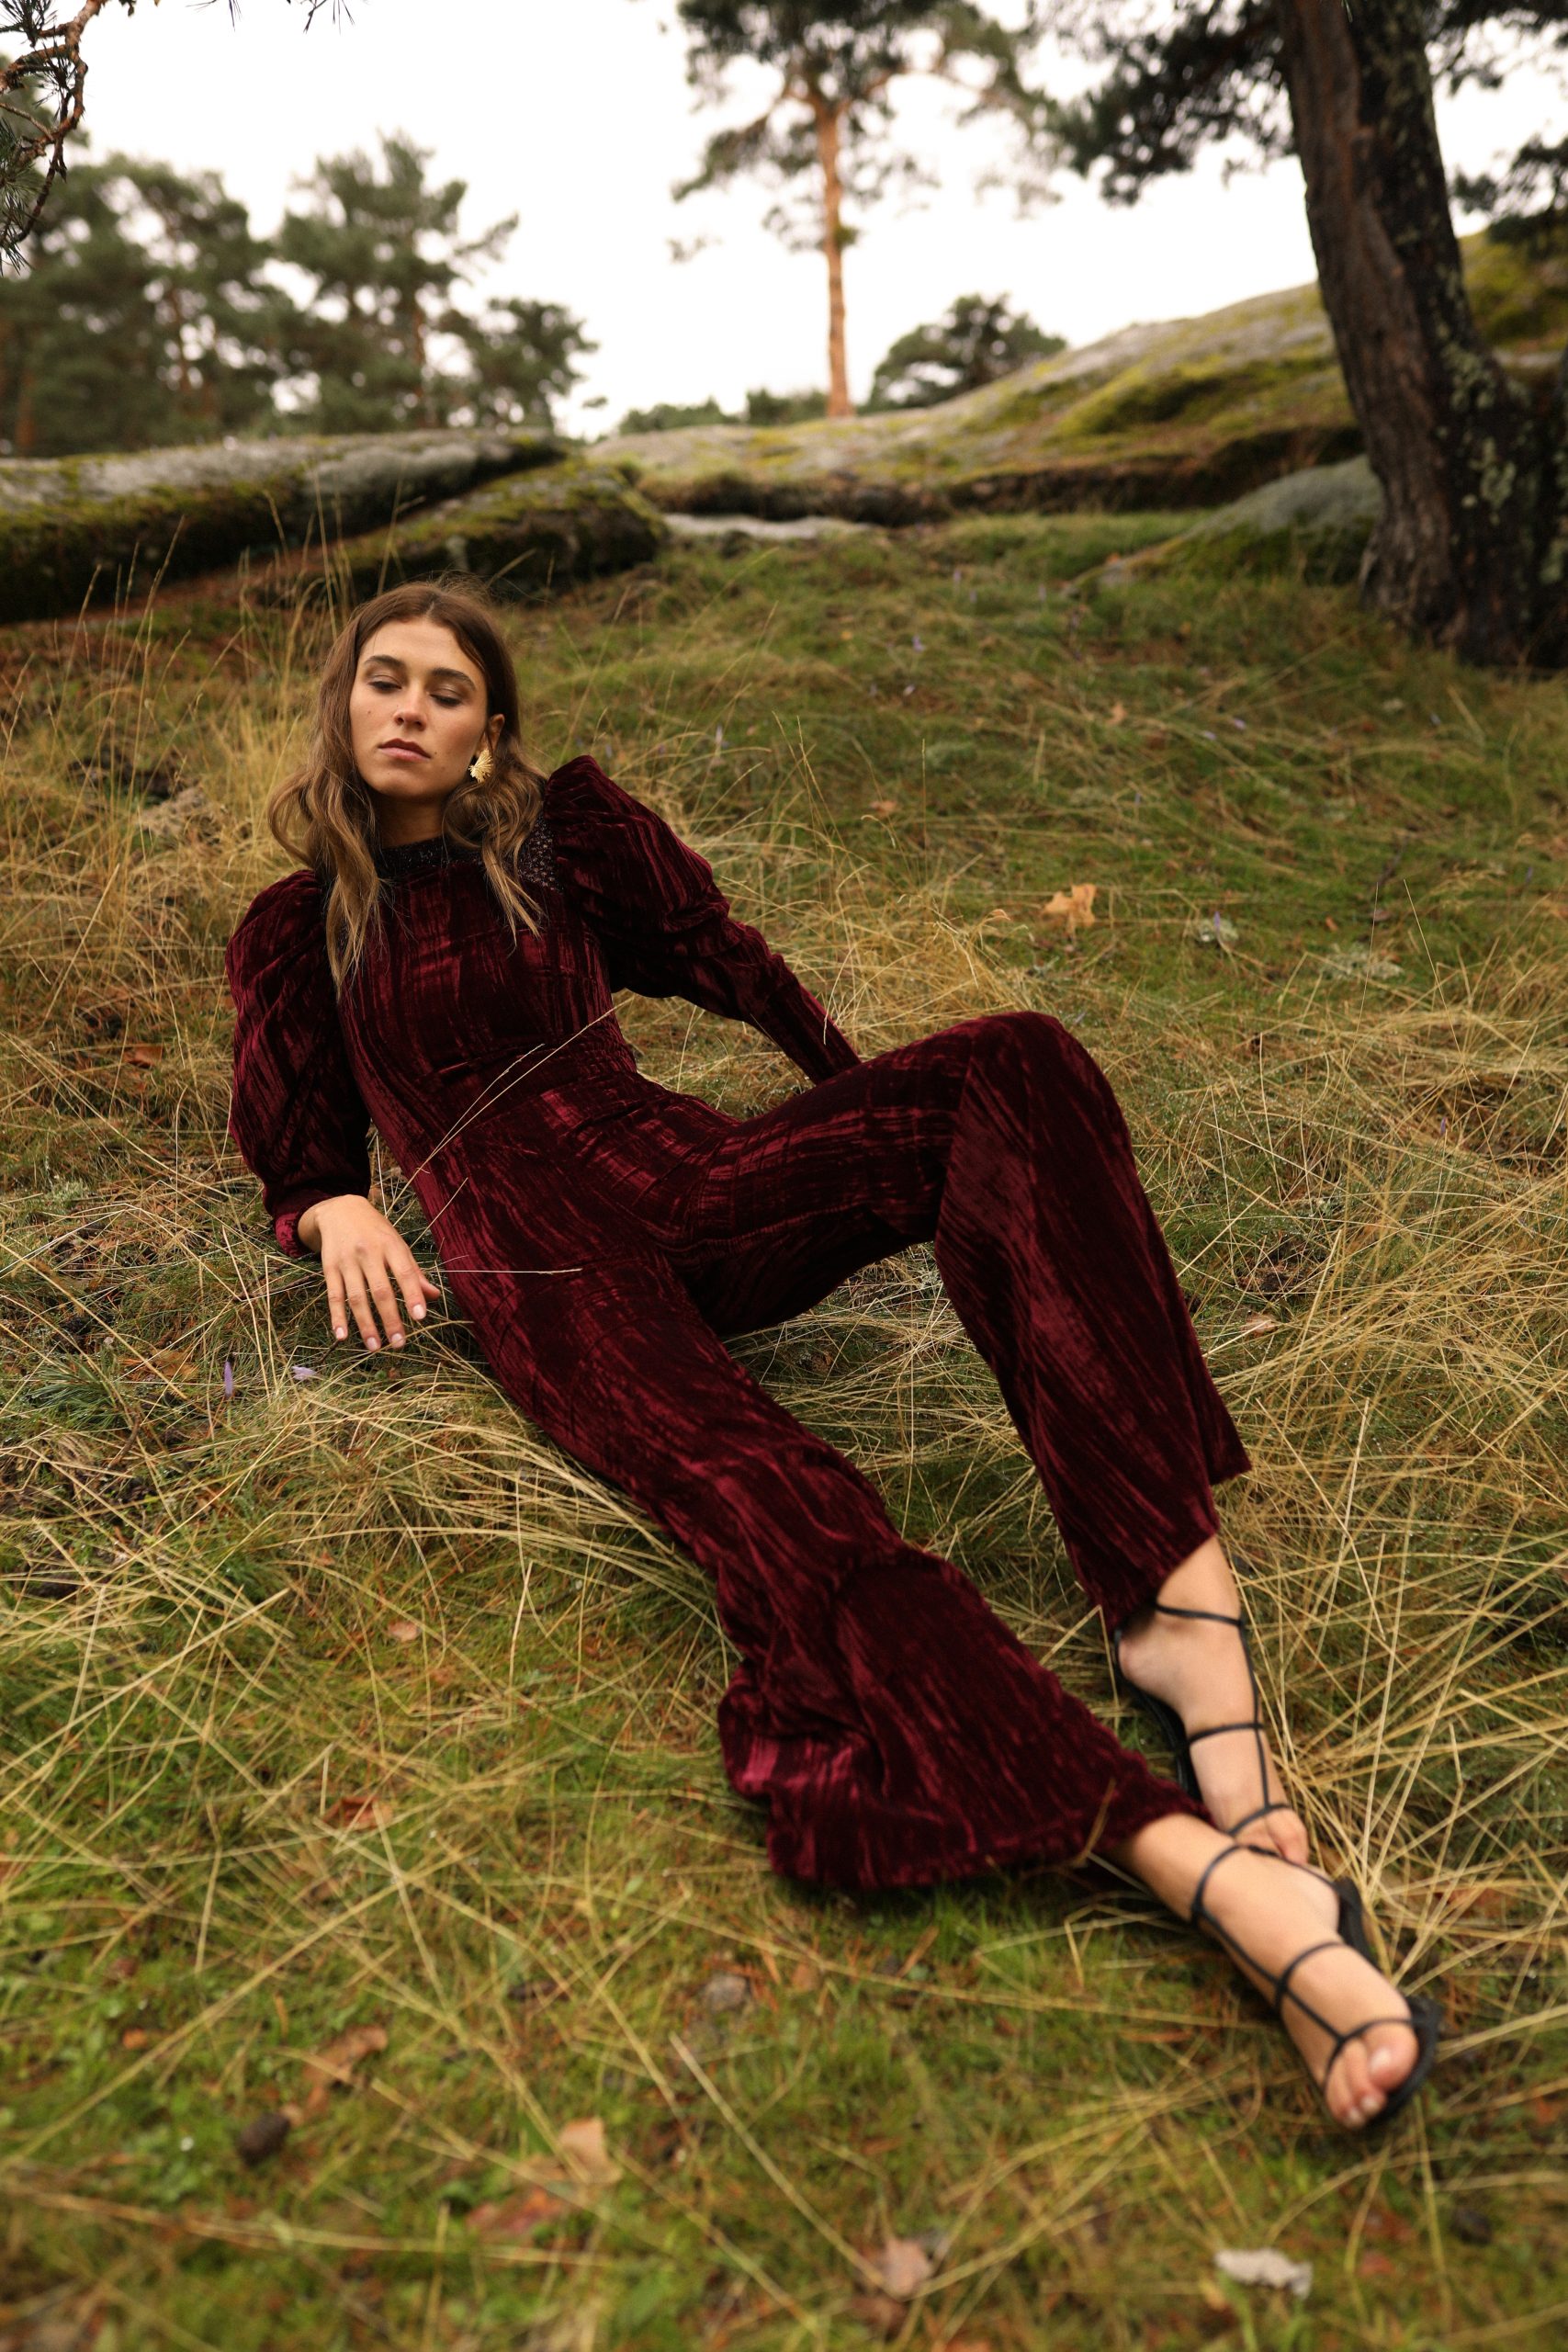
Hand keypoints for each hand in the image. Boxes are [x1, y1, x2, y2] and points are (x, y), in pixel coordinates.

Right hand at [296, 1195, 442, 1351]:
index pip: (404, 1273)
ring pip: (356, 1297)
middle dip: (390, 1318)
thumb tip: (434, 1296)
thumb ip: (414, 1272)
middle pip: (380, 1290)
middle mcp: (368, 1252)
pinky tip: (342, 1336)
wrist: (339, 1209)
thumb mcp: (397, 1244)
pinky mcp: (329, 1268)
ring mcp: (347, 1261)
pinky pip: (333, 1296)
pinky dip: (337, 1317)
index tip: (420, 1317)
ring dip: (365, 1324)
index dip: (413, 1295)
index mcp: (390, 1245)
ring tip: (375, 1346)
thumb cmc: (375, 1231)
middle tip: (399, 1342)